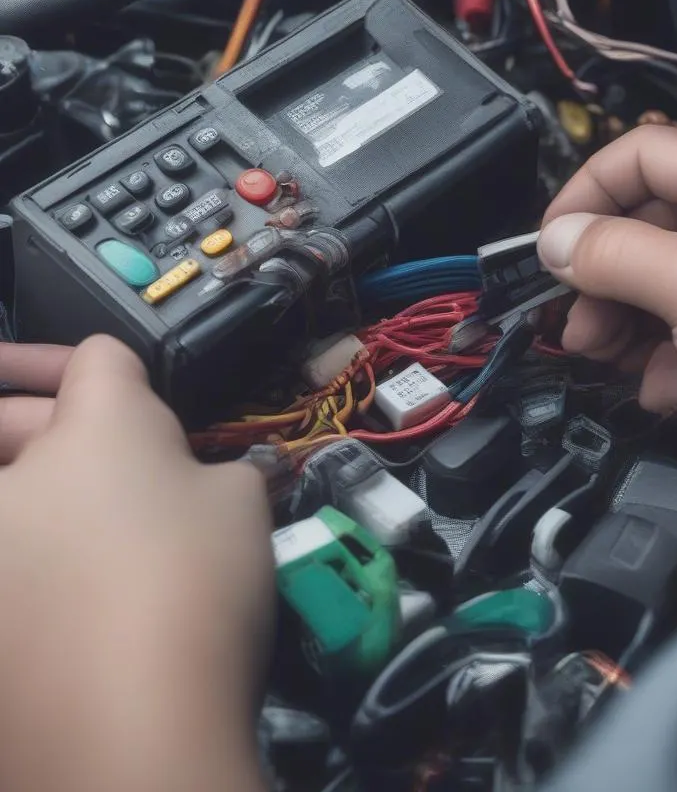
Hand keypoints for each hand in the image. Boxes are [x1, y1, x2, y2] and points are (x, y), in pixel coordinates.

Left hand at [0, 336, 272, 791]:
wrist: (131, 730)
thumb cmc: (198, 585)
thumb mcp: (243, 505)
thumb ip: (216, 469)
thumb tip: (200, 477)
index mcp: (95, 424)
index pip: (101, 356)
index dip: (126, 370)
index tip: (142, 404)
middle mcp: (20, 470)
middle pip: (19, 416)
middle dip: (55, 422)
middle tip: (114, 467)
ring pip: (7, 495)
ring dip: (35, 496)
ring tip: (89, 531)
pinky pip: (9, 557)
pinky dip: (28, 562)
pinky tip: (75, 597)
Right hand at [539, 129, 676, 490]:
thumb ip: (614, 255)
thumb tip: (555, 240)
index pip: (646, 155)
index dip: (589, 192)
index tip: (549, 241)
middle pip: (646, 229)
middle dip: (602, 276)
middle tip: (571, 318)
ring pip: (659, 288)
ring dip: (625, 325)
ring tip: (604, 355)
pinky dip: (666, 363)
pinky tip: (668, 391)